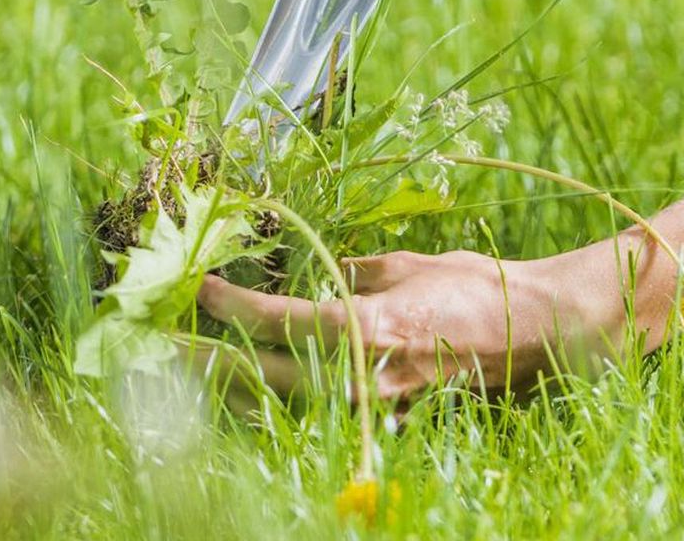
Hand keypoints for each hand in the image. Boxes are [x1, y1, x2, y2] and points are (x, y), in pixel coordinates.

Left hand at [198, 241, 652, 401]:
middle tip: (148, 343)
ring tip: (172, 370)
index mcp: (371, 329)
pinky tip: (233, 391)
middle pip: (261, 376)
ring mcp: (367, 407)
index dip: (233, 306)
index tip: (199, 285)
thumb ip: (360, 271)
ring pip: (275, 405)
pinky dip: (263, 401)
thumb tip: (322, 267)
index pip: (283, 322)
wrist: (534, 337)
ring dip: (220, 387)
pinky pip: (306, 414)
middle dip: (200, 360)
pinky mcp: (377, 418)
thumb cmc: (478, 290)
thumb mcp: (413, 265)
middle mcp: (362, 377)